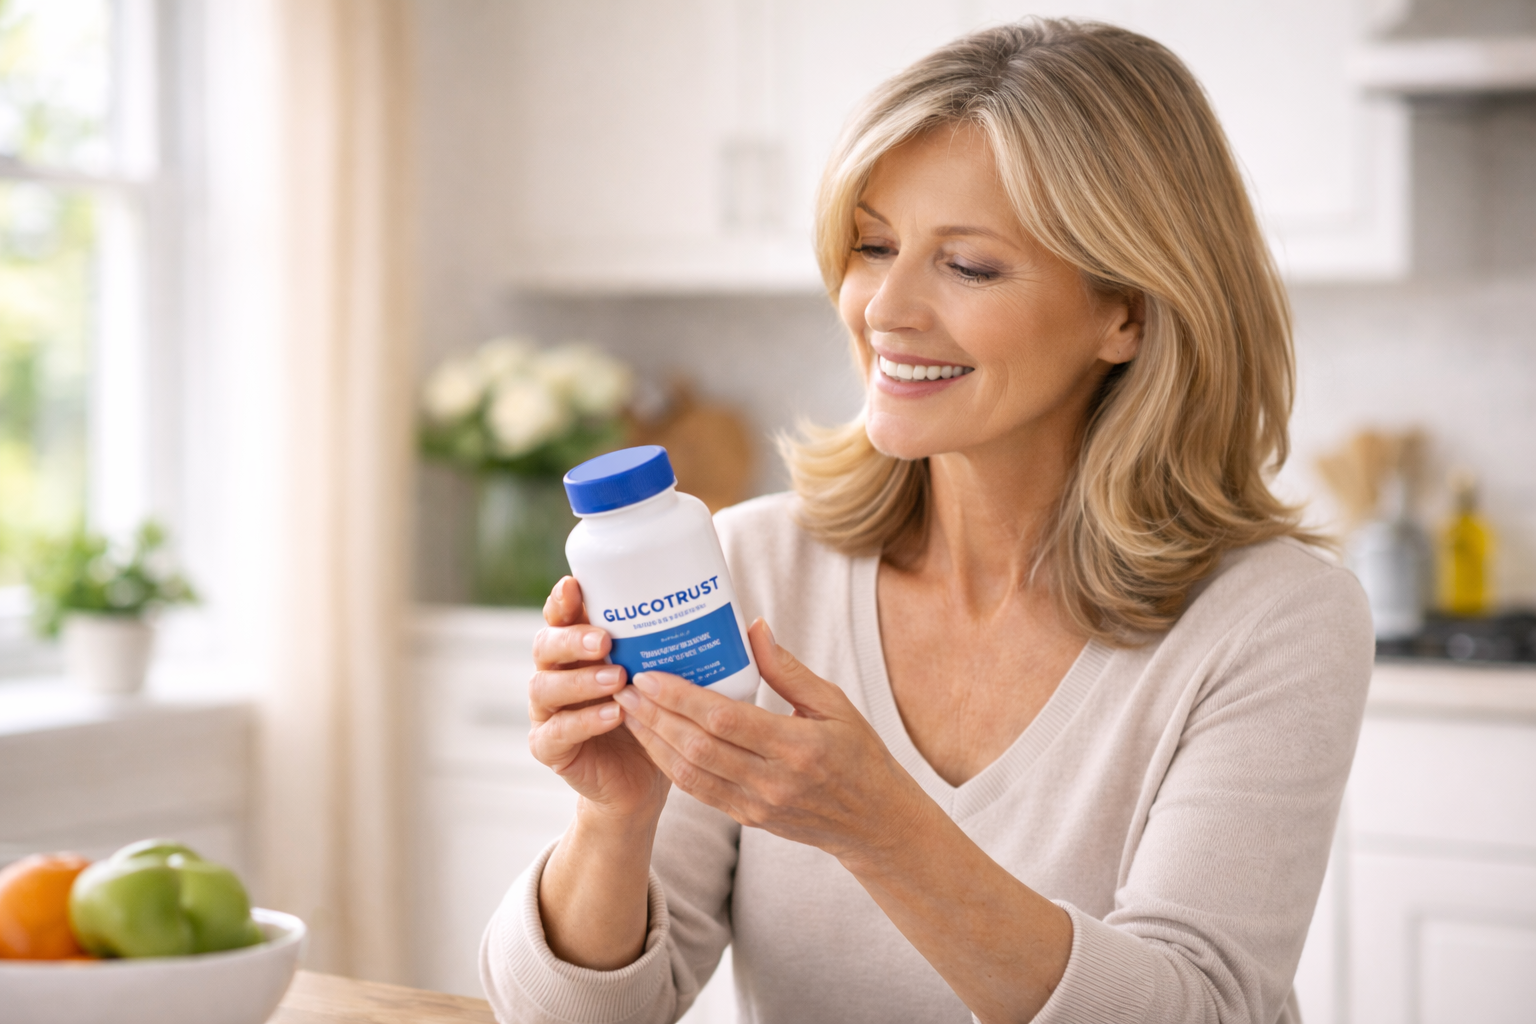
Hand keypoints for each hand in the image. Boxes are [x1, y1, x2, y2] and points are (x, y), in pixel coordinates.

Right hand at [528, 577, 668, 820]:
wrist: (640, 782)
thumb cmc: (655, 719)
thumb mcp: (670, 680)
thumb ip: (689, 650)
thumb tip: (753, 624)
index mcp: (579, 650)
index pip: (561, 616)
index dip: (563, 600)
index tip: (576, 585)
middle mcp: (557, 674)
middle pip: (545, 645)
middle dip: (572, 639)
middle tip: (604, 641)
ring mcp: (548, 712)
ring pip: (544, 687)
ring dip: (580, 680)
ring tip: (617, 679)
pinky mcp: (550, 748)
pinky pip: (556, 732)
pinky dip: (584, 721)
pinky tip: (614, 715)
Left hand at [612, 619, 927, 865]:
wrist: (873, 822)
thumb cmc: (859, 754)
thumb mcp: (834, 703)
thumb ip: (788, 669)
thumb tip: (753, 628)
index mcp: (799, 747)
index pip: (726, 720)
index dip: (681, 698)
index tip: (650, 674)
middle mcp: (774, 781)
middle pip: (699, 747)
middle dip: (655, 716)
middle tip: (625, 686)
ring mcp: (758, 805)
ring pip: (691, 774)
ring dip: (653, 741)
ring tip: (628, 711)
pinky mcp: (748, 818)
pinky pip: (698, 792)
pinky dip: (670, 765)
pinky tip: (653, 740)